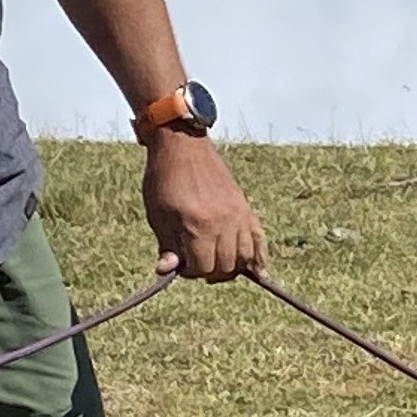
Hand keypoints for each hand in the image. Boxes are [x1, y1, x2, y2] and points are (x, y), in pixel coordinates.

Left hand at [144, 133, 265, 282]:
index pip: (202, 267)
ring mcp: (238, 214)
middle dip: (210, 271)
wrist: (183, 145)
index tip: (180, 264)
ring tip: (218, 263)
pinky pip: (259, 238)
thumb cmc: (164, 179)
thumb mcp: (158, 214)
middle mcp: (223, 222)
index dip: (189, 271)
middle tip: (196, 262)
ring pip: (246, 256)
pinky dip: (259, 255)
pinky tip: (257, 268)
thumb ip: (167, 246)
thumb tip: (166, 271)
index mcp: (198, 225)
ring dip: (232, 266)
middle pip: (226, 266)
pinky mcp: (245, 207)